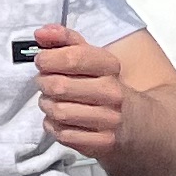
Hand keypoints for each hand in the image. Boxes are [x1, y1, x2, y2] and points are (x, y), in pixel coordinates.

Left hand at [29, 24, 124, 157]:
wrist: (134, 123)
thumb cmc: (103, 84)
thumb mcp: (90, 57)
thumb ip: (64, 40)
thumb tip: (41, 32)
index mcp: (110, 66)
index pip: (73, 58)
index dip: (48, 58)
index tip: (41, 61)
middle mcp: (112, 93)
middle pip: (59, 86)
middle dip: (43, 83)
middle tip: (45, 82)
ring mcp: (108, 120)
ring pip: (58, 111)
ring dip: (46, 105)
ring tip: (51, 101)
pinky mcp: (101, 143)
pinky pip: (62, 134)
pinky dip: (52, 126)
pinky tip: (59, 120)